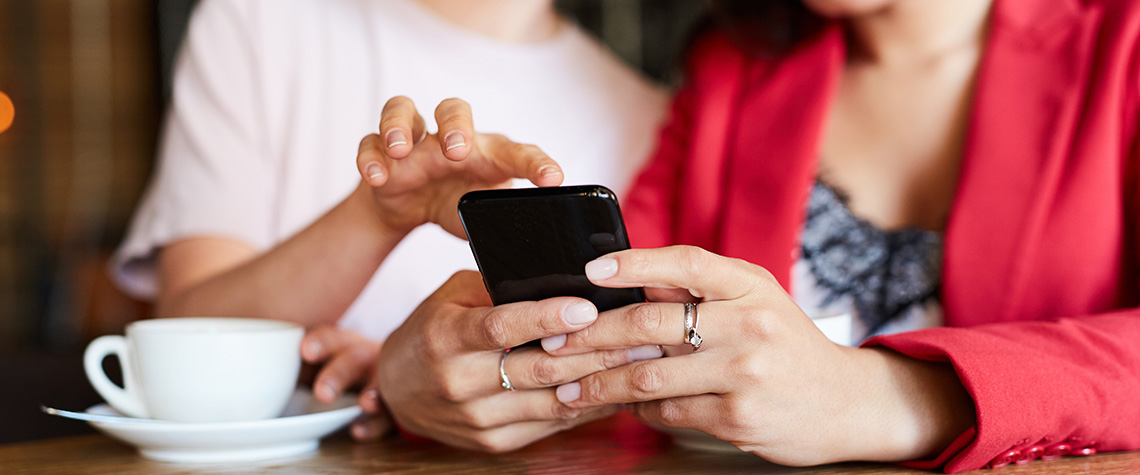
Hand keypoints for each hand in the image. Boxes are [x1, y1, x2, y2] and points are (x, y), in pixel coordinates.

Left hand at [301, 326, 391, 441]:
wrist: (399, 368)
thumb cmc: (345, 365)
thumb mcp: (324, 358)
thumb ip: (298, 365)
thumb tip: (244, 370)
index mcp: (344, 344)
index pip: (332, 337)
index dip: (320, 343)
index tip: (304, 351)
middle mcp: (366, 358)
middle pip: (354, 360)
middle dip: (339, 374)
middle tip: (323, 393)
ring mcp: (386, 380)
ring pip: (380, 385)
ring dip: (373, 394)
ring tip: (364, 404)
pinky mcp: (396, 405)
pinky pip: (390, 416)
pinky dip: (375, 424)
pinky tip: (360, 430)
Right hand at [356, 97, 563, 236]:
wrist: (409, 210)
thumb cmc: (455, 204)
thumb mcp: (482, 216)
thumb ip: (502, 223)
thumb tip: (529, 255)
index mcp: (486, 154)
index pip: (516, 152)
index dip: (536, 164)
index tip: (553, 180)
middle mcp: (450, 138)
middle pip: (453, 108)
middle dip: (456, 125)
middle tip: (456, 151)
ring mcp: (413, 142)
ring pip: (403, 110)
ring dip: (400, 126)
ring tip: (400, 150)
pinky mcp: (381, 153)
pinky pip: (369, 144)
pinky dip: (370, 158)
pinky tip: (377, 178)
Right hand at [375, 271, 662, 451]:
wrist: (398, 391)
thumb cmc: (432, 331)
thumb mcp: (453, 296)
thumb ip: (500, 287)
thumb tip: (563, 277)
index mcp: (445, 336)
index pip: (501, 327)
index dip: (545, 317)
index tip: (586, 308)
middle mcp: (458, 381)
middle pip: (538, 368)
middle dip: (596, 350)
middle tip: (641, 334)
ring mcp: (477, 418)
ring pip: (552, 401)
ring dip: (602, 381)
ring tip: (641, 360)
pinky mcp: (493, 442)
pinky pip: (551, 424)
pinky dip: (587, 407)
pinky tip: (615, 388)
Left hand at [544, 246, 974, 465]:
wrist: (845, 402)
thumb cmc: (786, 343)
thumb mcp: (754, 300)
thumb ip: (698, 290)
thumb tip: (626, 281)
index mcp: (748, 285)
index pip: (684, 263)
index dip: (634, 264)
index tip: (592, 269)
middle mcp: (748, 323)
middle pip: (651, 324)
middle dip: (591, 335)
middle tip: (554, 343)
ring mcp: (744, 372)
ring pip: (650, 375)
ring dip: (601, 382)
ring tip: (569, 387)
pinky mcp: (738, 415)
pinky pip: (670, 411)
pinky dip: (640, 409)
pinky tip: (624, 406)